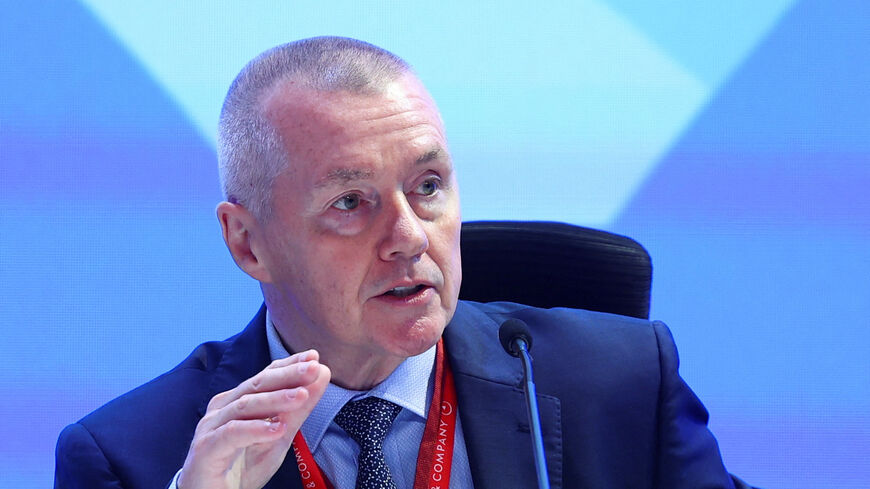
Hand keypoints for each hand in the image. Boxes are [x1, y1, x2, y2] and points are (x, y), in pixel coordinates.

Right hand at [178, 349, 329, 488]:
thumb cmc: (241, 468)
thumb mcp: (278, 438)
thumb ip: (297, 410)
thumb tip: (322, 377)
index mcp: (237, 401)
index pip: (265, 377)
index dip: (289, 365)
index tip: (314, 358)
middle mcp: (221, 409)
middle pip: (256, 385)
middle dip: (286, 375)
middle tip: (313, 369)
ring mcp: (210, 428)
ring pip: (244, 406)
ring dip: (275, 400)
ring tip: (301, 396)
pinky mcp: (205, 449)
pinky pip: (231, 434)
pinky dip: (255, 430)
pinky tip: (277, 429)